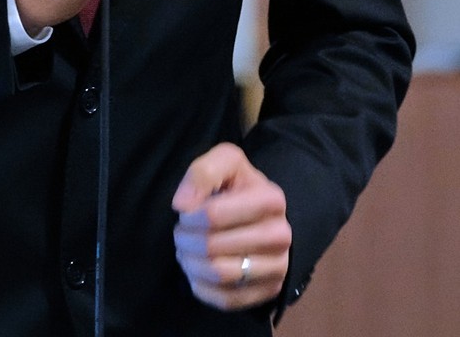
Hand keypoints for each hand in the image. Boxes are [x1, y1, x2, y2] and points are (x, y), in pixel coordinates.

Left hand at [172, 143, 291, 310]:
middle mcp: (280, 235)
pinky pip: (226, 299)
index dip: (189, 217)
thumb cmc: (239, 186)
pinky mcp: (269, 291)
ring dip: (191, 263)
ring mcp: (278, 267)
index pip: (213, 215)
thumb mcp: (225, 162)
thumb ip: (202, 172)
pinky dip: (202, 286)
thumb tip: (182, 205)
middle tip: (181, 233)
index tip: (184, 213)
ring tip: (186, 250)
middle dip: (186, 240)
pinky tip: (197, 270)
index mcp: (271, 199)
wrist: (261, 216)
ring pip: (219, 274)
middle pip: (213, 246)